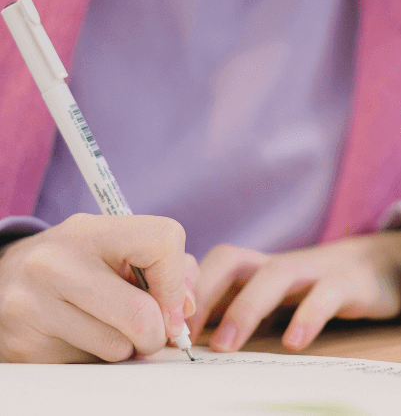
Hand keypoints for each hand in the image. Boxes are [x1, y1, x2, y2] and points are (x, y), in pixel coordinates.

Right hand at [0, 213, 195, 362]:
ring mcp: (32, 304)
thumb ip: (171, 269)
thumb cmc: (81, 264)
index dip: (177, 280)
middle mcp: (55, 263)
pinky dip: (96, 358)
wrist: (6, 279)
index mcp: (90, 231)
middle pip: (141, 313)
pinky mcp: (22, 344)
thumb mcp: (120, 249)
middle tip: (153, 333)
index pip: (164, 241)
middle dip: (158, 333)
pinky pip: (86, 364)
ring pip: (117, 346)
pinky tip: (81, 338)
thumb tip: (187, 309)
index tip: (172, 301)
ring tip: (111, 330)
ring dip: (128, 348)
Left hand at [189, 231, 400, 352]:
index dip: (184, 292)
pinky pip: (326, 294)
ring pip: (277, 274)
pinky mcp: (349, 283)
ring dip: (246, 307)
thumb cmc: (316, 289)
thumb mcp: (274, 300)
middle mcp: (280, 264)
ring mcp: (316, 270)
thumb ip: (237, 312)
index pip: (210, 266)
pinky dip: (308, 315)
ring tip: (225, 346)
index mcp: (258, 268)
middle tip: (183, 338)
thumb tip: (184, 343)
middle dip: (204, 295)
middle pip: (233, 261)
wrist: (382, 267)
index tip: (165, 331)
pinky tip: (294, 342)